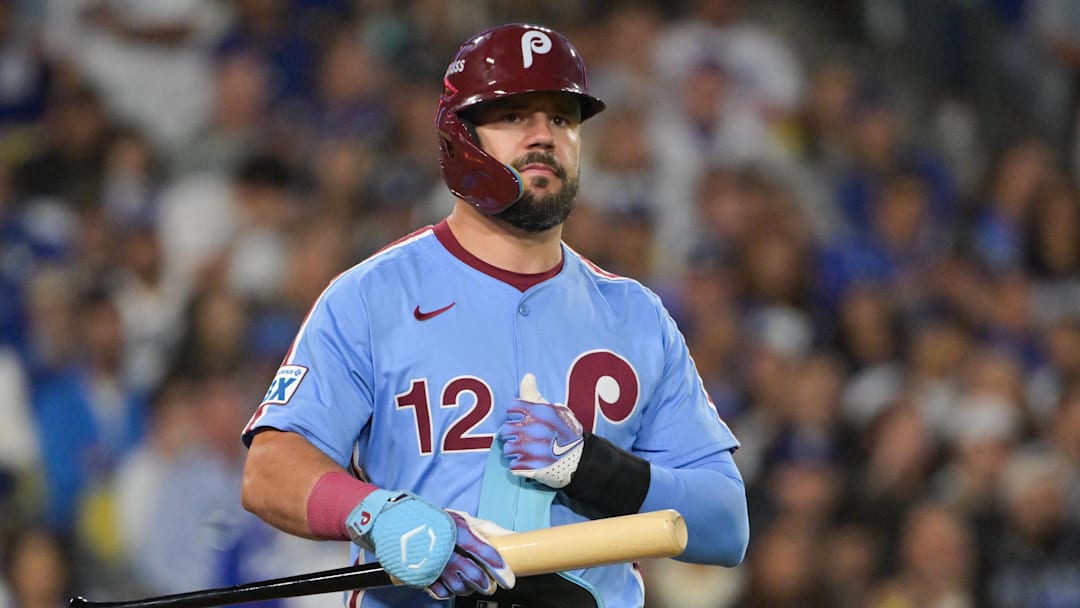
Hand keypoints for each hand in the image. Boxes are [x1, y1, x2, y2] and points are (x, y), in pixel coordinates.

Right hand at [427, 510, 514, 598]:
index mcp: (458, 529)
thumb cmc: (439, 523)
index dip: (498, 568)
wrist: (404, 527)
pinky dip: (450, 591)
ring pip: (459, 587)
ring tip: (470, 582)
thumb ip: (490, 531)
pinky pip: (442, 593)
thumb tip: (514, 539)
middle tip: (490, 585)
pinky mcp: (422, 576)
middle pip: (473, 575)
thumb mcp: (466, 520)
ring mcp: (432, 563)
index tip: (508, 580)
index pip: (484, 551)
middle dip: (486, 584)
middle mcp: (444, 547)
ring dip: (468, 588)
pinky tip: (452, 583)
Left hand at [498, 373, 584, 487]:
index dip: (516, 415)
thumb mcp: (554, 409)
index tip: (524, 420)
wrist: (581, 458)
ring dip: (515, 450)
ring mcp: (529, 450)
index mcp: (537, 413)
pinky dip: (519, 465)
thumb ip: (534, 394)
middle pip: (505, 430)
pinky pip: (512, 465)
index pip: (511, 409)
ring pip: (507, 448)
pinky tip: (529, 461)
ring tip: (527, 450)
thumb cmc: (565, 432)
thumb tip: (527, 376)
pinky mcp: (529, 468)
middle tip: (525, 437)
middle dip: (513, 433)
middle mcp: (531, 430)